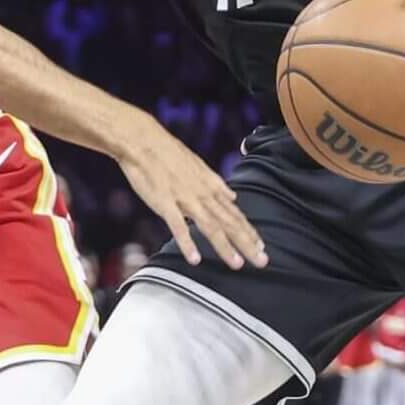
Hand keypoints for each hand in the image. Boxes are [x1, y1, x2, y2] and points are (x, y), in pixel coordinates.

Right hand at [113, 118, 266, 271]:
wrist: (143, 140)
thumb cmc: (168, 153)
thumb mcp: (199, 166)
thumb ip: (216, 184)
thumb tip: (233, 196)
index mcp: (210, 187)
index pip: (234, 213)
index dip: (249, 231)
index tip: (261, 246)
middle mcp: (202, 194)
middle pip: (229, 223)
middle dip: (247, 243)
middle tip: (262, 261)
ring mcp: (185, 199)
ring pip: (210, 226)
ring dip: (224, 246)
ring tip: (236, 264)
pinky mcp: (165, 202)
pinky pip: (177, 226)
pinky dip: (187, 242)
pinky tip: (194, 259)